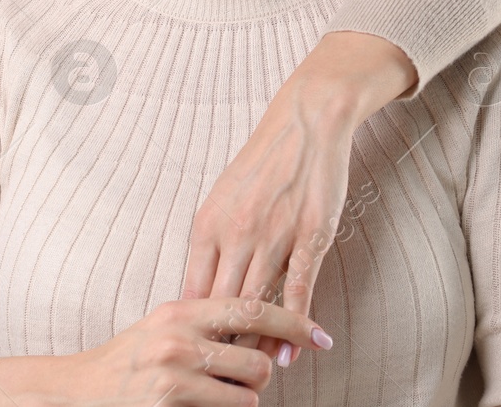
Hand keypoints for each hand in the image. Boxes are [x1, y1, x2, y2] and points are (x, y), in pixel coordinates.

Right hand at [52, 297, 329, 405]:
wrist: (78, 390)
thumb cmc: (127, 363)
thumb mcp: (162, 330)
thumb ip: (204, 325)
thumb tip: (258, 329)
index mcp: (180, 310)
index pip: (251, 308)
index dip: (293, 322)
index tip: (321, 336)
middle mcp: (179, 335)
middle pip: (257, 359)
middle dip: (260, 376)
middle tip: (242, 380)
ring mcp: (174, 371)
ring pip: (247, 393)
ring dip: (240, 400)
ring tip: (211, 396)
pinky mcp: (170, 400)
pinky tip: (195, 405)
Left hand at [180, 31, 416, 363]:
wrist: (304, 124)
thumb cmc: (262, 166)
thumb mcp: (224, 200)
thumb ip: (214, 243)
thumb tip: (201, 286)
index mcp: (207, 224)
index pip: (192, 291)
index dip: (192, 328)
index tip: (191, 354)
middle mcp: (235, 232)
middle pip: (221, 304)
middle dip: (219, 344)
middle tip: (219, 376)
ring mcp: (272, 235)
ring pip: (257, 303)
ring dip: (254, 343)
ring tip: (252, 376)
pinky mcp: (308, 236)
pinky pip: (297, 289)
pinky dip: (291, 324)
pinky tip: (289, 352)